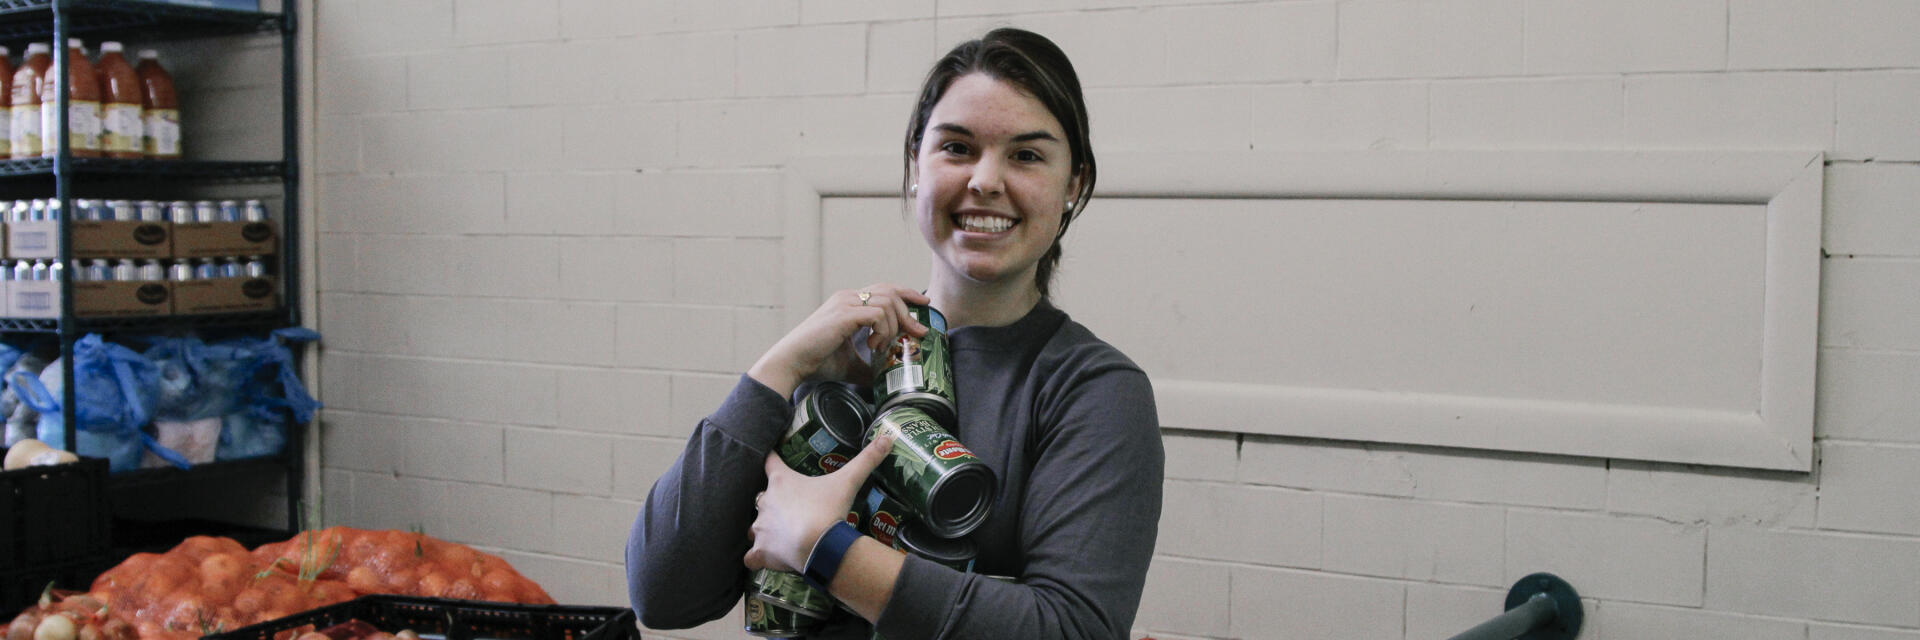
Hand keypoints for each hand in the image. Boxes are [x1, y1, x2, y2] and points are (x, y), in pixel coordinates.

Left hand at [744, 432, 895, 572]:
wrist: (817, 545)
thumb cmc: (829, 509)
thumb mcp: (849, 481)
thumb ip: (867, 459)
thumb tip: (888, 437)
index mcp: (781, 480)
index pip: (769, 461)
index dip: (770, 458)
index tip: (770, 457)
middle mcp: (765, 502)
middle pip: (761, 496)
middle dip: (771, 502)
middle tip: (787, 508)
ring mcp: (761, 528)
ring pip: (754, 526)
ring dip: (763, 528)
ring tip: (777, 533)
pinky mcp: (761, 551)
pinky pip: (751, 556)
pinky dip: (755, 557)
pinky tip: (761, 559)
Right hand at [748, 284, 928, 397]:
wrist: (792, 362)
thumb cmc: (816, 362)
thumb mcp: (851, 364)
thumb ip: (869, 366)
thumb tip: (886, 379)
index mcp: (849, 303)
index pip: (885, 289)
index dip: (907, 293)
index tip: (924, 303)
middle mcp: (848, 297)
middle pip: (891, 291)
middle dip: (909, 312)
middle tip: (918, 332)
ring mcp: (846, 302)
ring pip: (887, 302)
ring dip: (892, 326)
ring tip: (880, 346)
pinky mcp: (845, 313)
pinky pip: (878, 314)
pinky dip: (882, 330)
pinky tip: (873, 345)